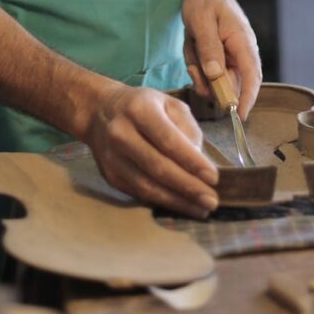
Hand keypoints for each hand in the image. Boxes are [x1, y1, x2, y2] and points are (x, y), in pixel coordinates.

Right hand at [85, 85, 218, 218]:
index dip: (192, 161)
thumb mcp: (169, 104)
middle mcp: (121, 133)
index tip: (214, 178)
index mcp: (139, 109)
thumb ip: (188, 129)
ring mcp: (112, 157)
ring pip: (148, 186)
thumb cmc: (143, 106)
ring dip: (177, 201)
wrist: (100, 111)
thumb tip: (199, 162)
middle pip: (158, 167)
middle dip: (188, 187)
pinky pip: (139, 194)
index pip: (168, 140)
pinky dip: (163, 202)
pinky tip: (181, 205)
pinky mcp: (110, 176)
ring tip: (201, 209)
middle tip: (212, 201)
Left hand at [182, 0, 261, 116]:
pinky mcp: (222, 56)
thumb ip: (209, 48)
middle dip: (209, 81)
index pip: (252, 76)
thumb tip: (216, 75)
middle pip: (230, 82)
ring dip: (199, 69)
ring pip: (215, 78)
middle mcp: (242, 52)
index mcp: (243, 43)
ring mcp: (232, 55)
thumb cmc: (206, 1)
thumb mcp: (202, 22)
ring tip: (192, 45)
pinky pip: (208, 70)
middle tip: (194, 63)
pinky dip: (196, 63)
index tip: (238, 117)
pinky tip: (192, 45)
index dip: (247, 99)